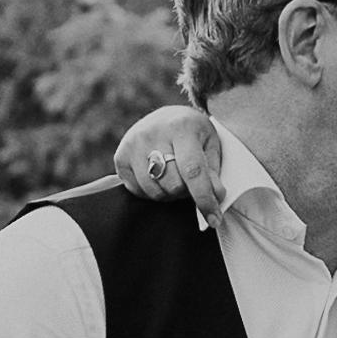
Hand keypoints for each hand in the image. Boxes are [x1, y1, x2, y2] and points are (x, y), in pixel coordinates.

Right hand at [109, 106, 229, 220]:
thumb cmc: (193, 134)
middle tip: (190, 181)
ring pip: (155, 191)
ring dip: (169, 194)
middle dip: (187, 191)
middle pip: (174, 184)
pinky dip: (152, 192)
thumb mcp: (211, 145)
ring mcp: (133, 144)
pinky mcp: (120, 157)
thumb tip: (216, 197)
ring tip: (175, 178)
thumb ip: (213, 172)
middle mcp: (153, 133)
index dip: (205, 198)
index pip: (193, 171)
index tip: (215, 220)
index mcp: (181, 126)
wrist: (167, 117)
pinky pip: (138, 191)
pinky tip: (158, 177)